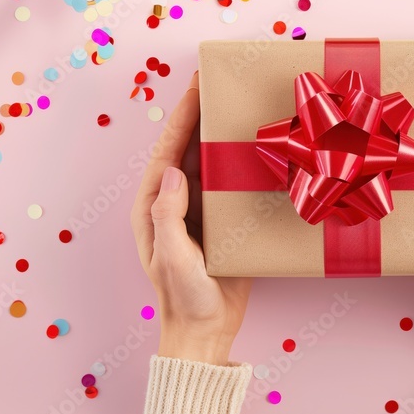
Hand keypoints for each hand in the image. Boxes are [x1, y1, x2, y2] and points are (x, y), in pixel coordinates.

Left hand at [130, 72, 251, 364]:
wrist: (206, 330)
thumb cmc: (183, 296)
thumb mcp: (172, 256)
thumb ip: (169, 214)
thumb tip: (176, 170)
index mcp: (154, 205)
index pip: (168, 150)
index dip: (182, 116)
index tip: (197, 86)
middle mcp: (174, 202)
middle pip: (188, 148)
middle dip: (202, 115)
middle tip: (222, 84)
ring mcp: (199, 210)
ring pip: (210, 161)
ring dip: (222, 134)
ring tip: (241, 106)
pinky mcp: (222, 222)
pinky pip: (230, 184)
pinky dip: (241, 163)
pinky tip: (259, 148)